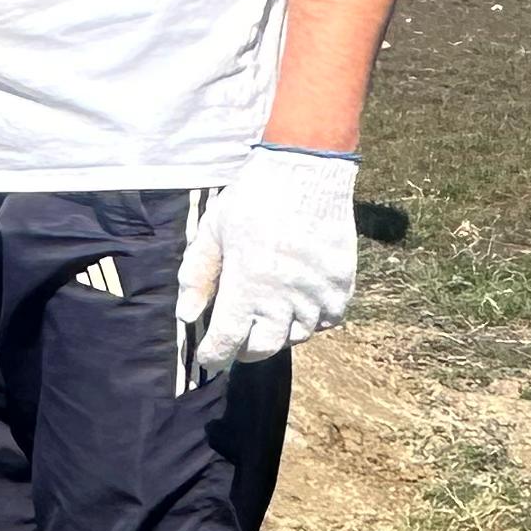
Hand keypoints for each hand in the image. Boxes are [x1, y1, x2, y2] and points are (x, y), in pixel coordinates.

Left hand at [179, 144, 359, 377]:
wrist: (307, 172)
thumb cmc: (253, 199)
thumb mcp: (212, 232)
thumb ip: (196, 276)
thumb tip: (187, 315)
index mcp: (248, 285)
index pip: (228, 340)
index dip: (214, 355)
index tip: (208, 359)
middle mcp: (285, 296)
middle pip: (263, 347)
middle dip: (244, 349)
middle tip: (236, 339)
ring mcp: (318, 293)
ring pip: (296, 336)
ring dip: (277, 333)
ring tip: (266, 315)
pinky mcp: (342, 284)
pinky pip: (327, 320)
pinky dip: (311, 320)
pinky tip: (297, 304)